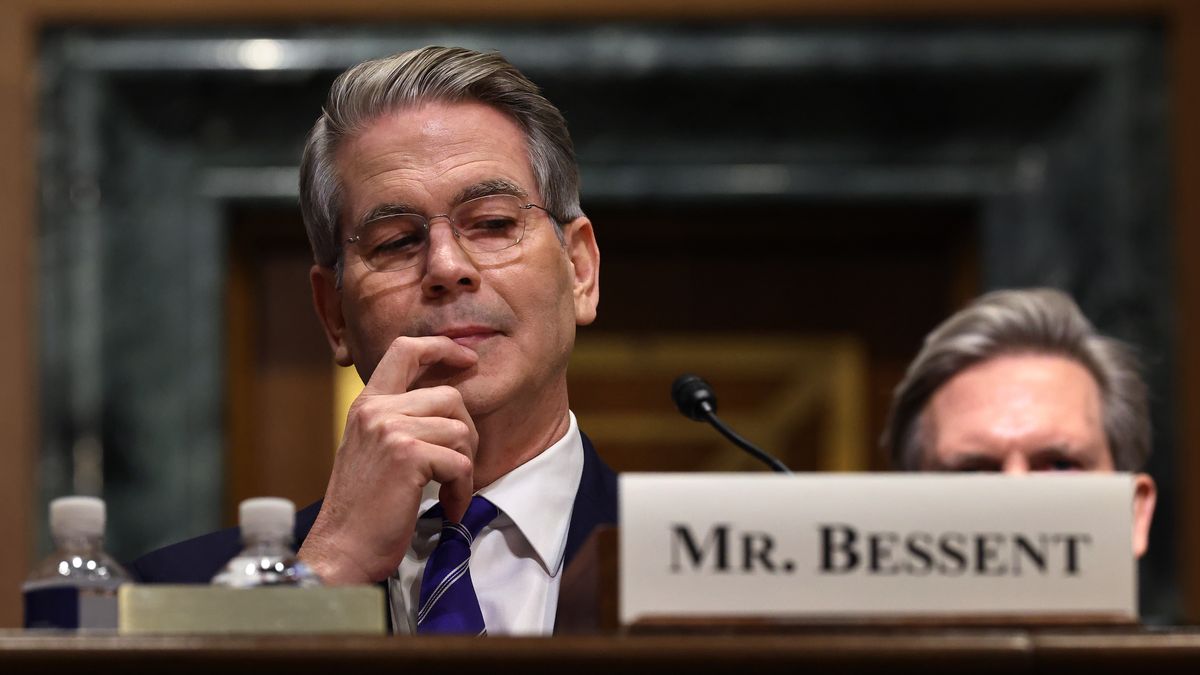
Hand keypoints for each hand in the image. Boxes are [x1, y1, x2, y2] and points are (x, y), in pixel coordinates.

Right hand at [298, 336, 478, 583]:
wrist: (342, 548)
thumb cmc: (364, 509)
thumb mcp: (374, 450)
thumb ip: (401, 421)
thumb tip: (452, 405)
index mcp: (367, 404)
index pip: (405, 349)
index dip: (442, 348)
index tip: (467, 360)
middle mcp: (376, 410)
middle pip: (450, 396)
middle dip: (466, 434)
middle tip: (457, 469)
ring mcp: (391, 429)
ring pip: (460, 430)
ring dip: (465, 466)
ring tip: (450, 493)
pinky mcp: (407, 455)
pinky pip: (461, 462)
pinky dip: (463, 490)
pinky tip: (449, 507)